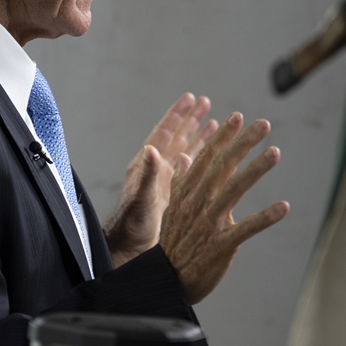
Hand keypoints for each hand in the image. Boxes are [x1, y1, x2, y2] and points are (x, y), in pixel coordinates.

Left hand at [105, 93, 218, 265]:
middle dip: (190, 120)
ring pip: (185, 151)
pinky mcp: (175, 193)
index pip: (163, 134)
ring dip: (198, 136)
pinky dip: (202, 158)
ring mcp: (166, 181)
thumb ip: (148, 174)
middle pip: (176, 137)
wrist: (132, 247)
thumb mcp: (142, 198)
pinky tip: (213, 153)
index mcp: (148, 166)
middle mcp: (157, 170)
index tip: (190, 99)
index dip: (176, 116)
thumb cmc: (133, 225)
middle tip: (205, 102)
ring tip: (213, 121)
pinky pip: (191, 170)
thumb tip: (151, 148)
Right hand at [159, 112, 288, 304]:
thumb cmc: (175, 243)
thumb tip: (185, 156)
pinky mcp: (222, 245)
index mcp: (188, 193)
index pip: (206, 158)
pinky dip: (265, 217)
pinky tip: (284, 206)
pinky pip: (247, 228)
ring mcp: (210, 224)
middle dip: (242, 143)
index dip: (222, 137)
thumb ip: (181, 182)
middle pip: (222, 167)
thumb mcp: (173, 208)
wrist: (168, 281)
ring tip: (275, 152)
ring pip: (234, 190)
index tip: (237, 117)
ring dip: (256, 169)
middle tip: (263, 124)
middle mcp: (198, 204)